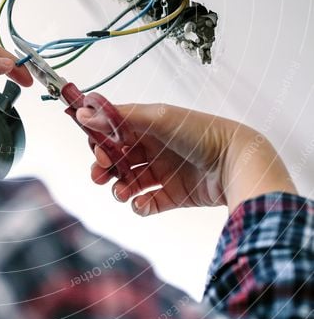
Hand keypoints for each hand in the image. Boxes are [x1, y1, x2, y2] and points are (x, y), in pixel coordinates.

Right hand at [76, 103, 296, 214]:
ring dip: (118, 188)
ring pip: (128, 182)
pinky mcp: (172, 196)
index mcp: (149, 126)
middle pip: (117, 159)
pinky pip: (147, 203)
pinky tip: (141, 203)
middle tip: (100, 173)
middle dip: (103, 167)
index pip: (113, 132)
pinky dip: (139, 206)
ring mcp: (163, 173)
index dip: (100, 140)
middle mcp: (154, 148)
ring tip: (122, 192)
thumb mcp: (157, 118)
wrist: (235, 163)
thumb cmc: (200, 133)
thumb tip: (83, 112)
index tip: (94, 148)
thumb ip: (119, 118)